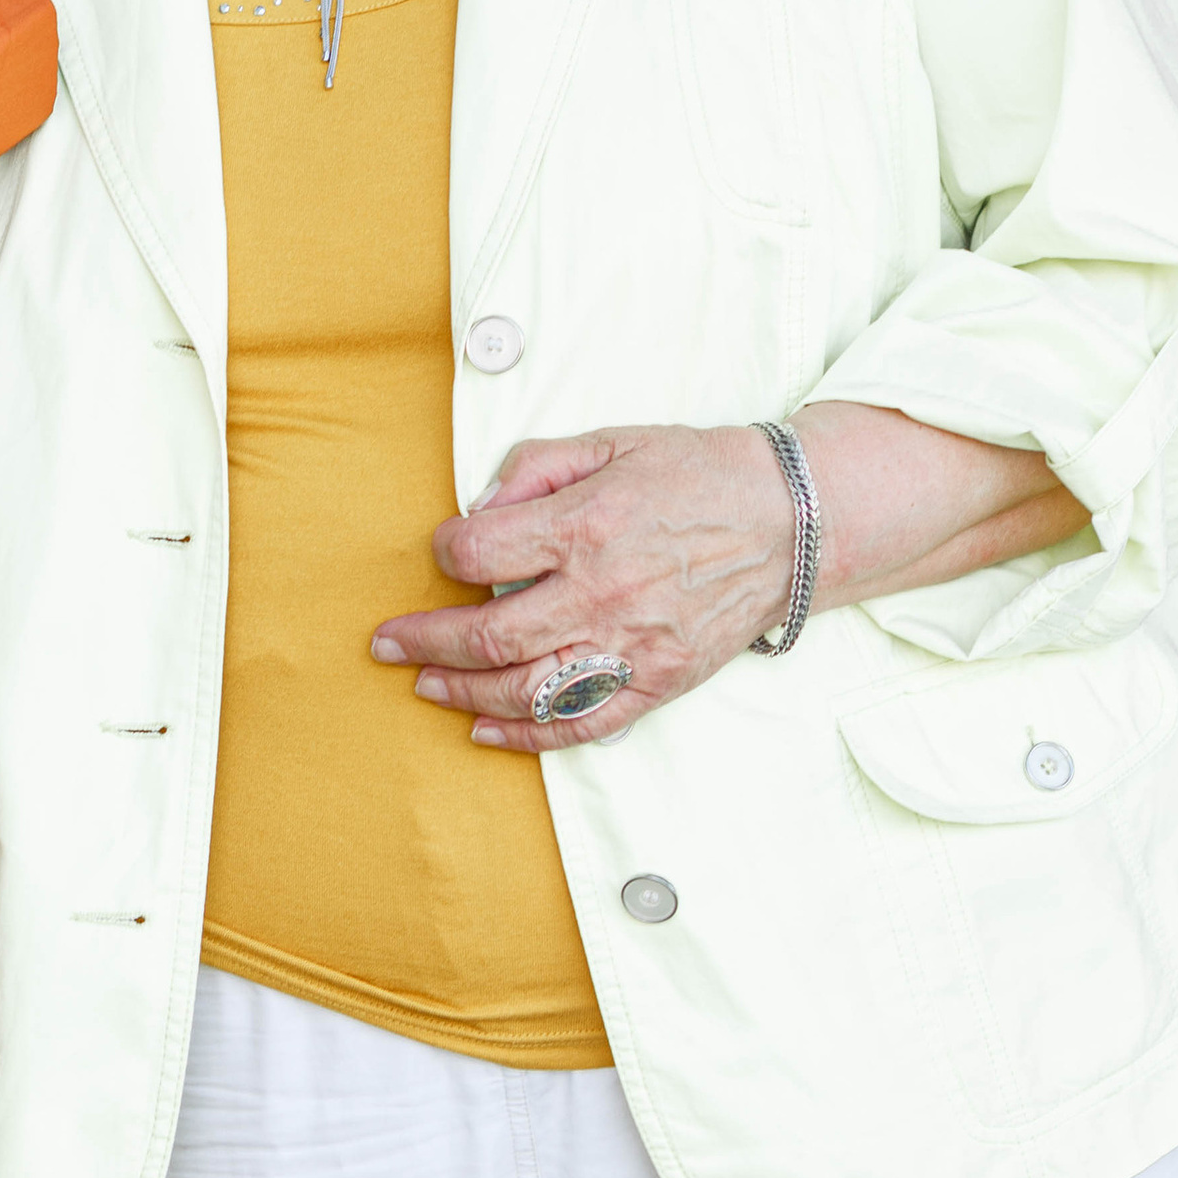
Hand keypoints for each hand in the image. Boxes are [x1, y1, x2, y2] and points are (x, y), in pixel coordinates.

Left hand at [370, 425, 794, 756]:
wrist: (791, 522)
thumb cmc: (697, 474)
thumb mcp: (611, 442)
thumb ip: (536, 467)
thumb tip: (481, 508)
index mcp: (587, 526)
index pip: (481, 552)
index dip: (445, 551)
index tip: (441, 550)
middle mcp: (604, 594)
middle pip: (490, 635)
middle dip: (426, 640)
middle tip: (386, 642)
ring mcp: (633, 647)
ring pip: (527, 690)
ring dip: (462, 693)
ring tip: (423, 685)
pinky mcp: (659, 682)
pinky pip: (584, 723)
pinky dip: (530, 735)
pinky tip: (487, 731)